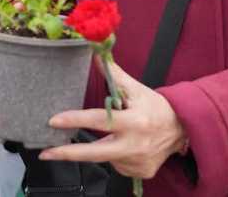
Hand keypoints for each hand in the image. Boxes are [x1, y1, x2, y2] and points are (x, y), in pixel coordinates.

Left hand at [39, 62, 186, 179]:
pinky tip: (125, 146)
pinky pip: (117, 165)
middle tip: (45, 153)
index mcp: (134, 121)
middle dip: (67, 154)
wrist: (182, 130)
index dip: (75, 120)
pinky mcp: (141, 173)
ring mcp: (138, 162)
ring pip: (105, 158)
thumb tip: (95, 54)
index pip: (99, 120)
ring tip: (116, 135)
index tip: (54, 120)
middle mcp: (136, 145)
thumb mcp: (136, 88)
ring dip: (101, 148)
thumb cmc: (155, 106)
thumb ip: (113, 74)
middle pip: (95, 153)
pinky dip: (115, 156)